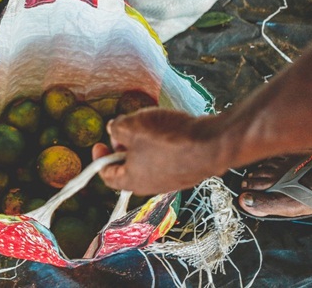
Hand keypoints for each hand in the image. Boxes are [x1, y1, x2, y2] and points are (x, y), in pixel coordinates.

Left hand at [92, 108, 225, 194]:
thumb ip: (116, 128)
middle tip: (126, 128)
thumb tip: (114, 129)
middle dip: (123, 146)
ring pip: (149, 161)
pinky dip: (163, 144)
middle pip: (129, 167)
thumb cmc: (167, 138)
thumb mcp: (131, 126)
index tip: (99, 143)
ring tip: (149, 124)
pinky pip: (168, 157)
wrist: (212, 143)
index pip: (108, 176)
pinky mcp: (189, 170)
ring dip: (143, 142)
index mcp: (132, 181)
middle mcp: (152, 186)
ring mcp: (173, 180)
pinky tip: (169, 128)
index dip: (100, 159)